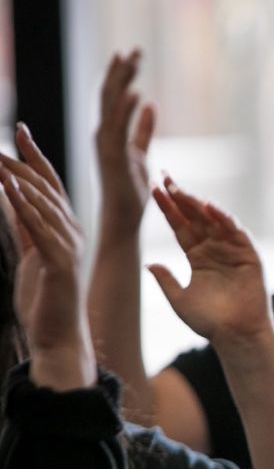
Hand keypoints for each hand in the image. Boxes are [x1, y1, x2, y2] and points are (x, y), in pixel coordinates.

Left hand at [1, 126, 93, 385]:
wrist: (60, 339)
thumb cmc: (45, 303)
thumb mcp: (31, 257)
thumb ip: (25, 228)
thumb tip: (12, 201)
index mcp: (65, 231)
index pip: (50, 186)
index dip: (35, 157)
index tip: (20, 130)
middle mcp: (72, 234)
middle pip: (47, 188)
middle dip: (23, 161)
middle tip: (2, 138)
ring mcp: (69, 248)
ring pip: (45, 204)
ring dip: (20, 178)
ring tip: (0, 157)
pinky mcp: (60, 263)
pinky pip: (41, 229)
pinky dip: (26, 206)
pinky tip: (11, 188)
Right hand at [94, 50, 157, 237]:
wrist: (123, 218)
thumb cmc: (131, 189)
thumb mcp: (140, 152)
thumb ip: (143, 129)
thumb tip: (150, 105)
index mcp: (109, 132)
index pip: (114, 96)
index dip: (122, 75)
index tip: (132, 55)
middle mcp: (103, 134)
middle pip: (110, 94)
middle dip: (122, 71)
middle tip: (135, 49)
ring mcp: (106, 144)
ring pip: (111, 105)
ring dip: (123, 82)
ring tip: (134, 60)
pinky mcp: (113, 157)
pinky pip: (119, 129)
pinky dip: (127, 110)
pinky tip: (138, 92)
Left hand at [148, 179, 272, 347]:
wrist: (236, 334)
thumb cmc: (209, 321)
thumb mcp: (179, 299)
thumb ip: (166, 279)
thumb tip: (149, 263)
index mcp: (197, 257)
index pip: (179, 226)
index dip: (167, 208)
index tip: (153, 188)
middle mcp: (214, 250)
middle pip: (194, 218)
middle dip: (180, 197)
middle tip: (164, 177)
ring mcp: (232, 250)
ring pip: (213, 221)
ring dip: (198, 204)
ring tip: (180, 189)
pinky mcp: (249, 255)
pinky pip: (236, 232)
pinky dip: (225, 219)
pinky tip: (210, 207)